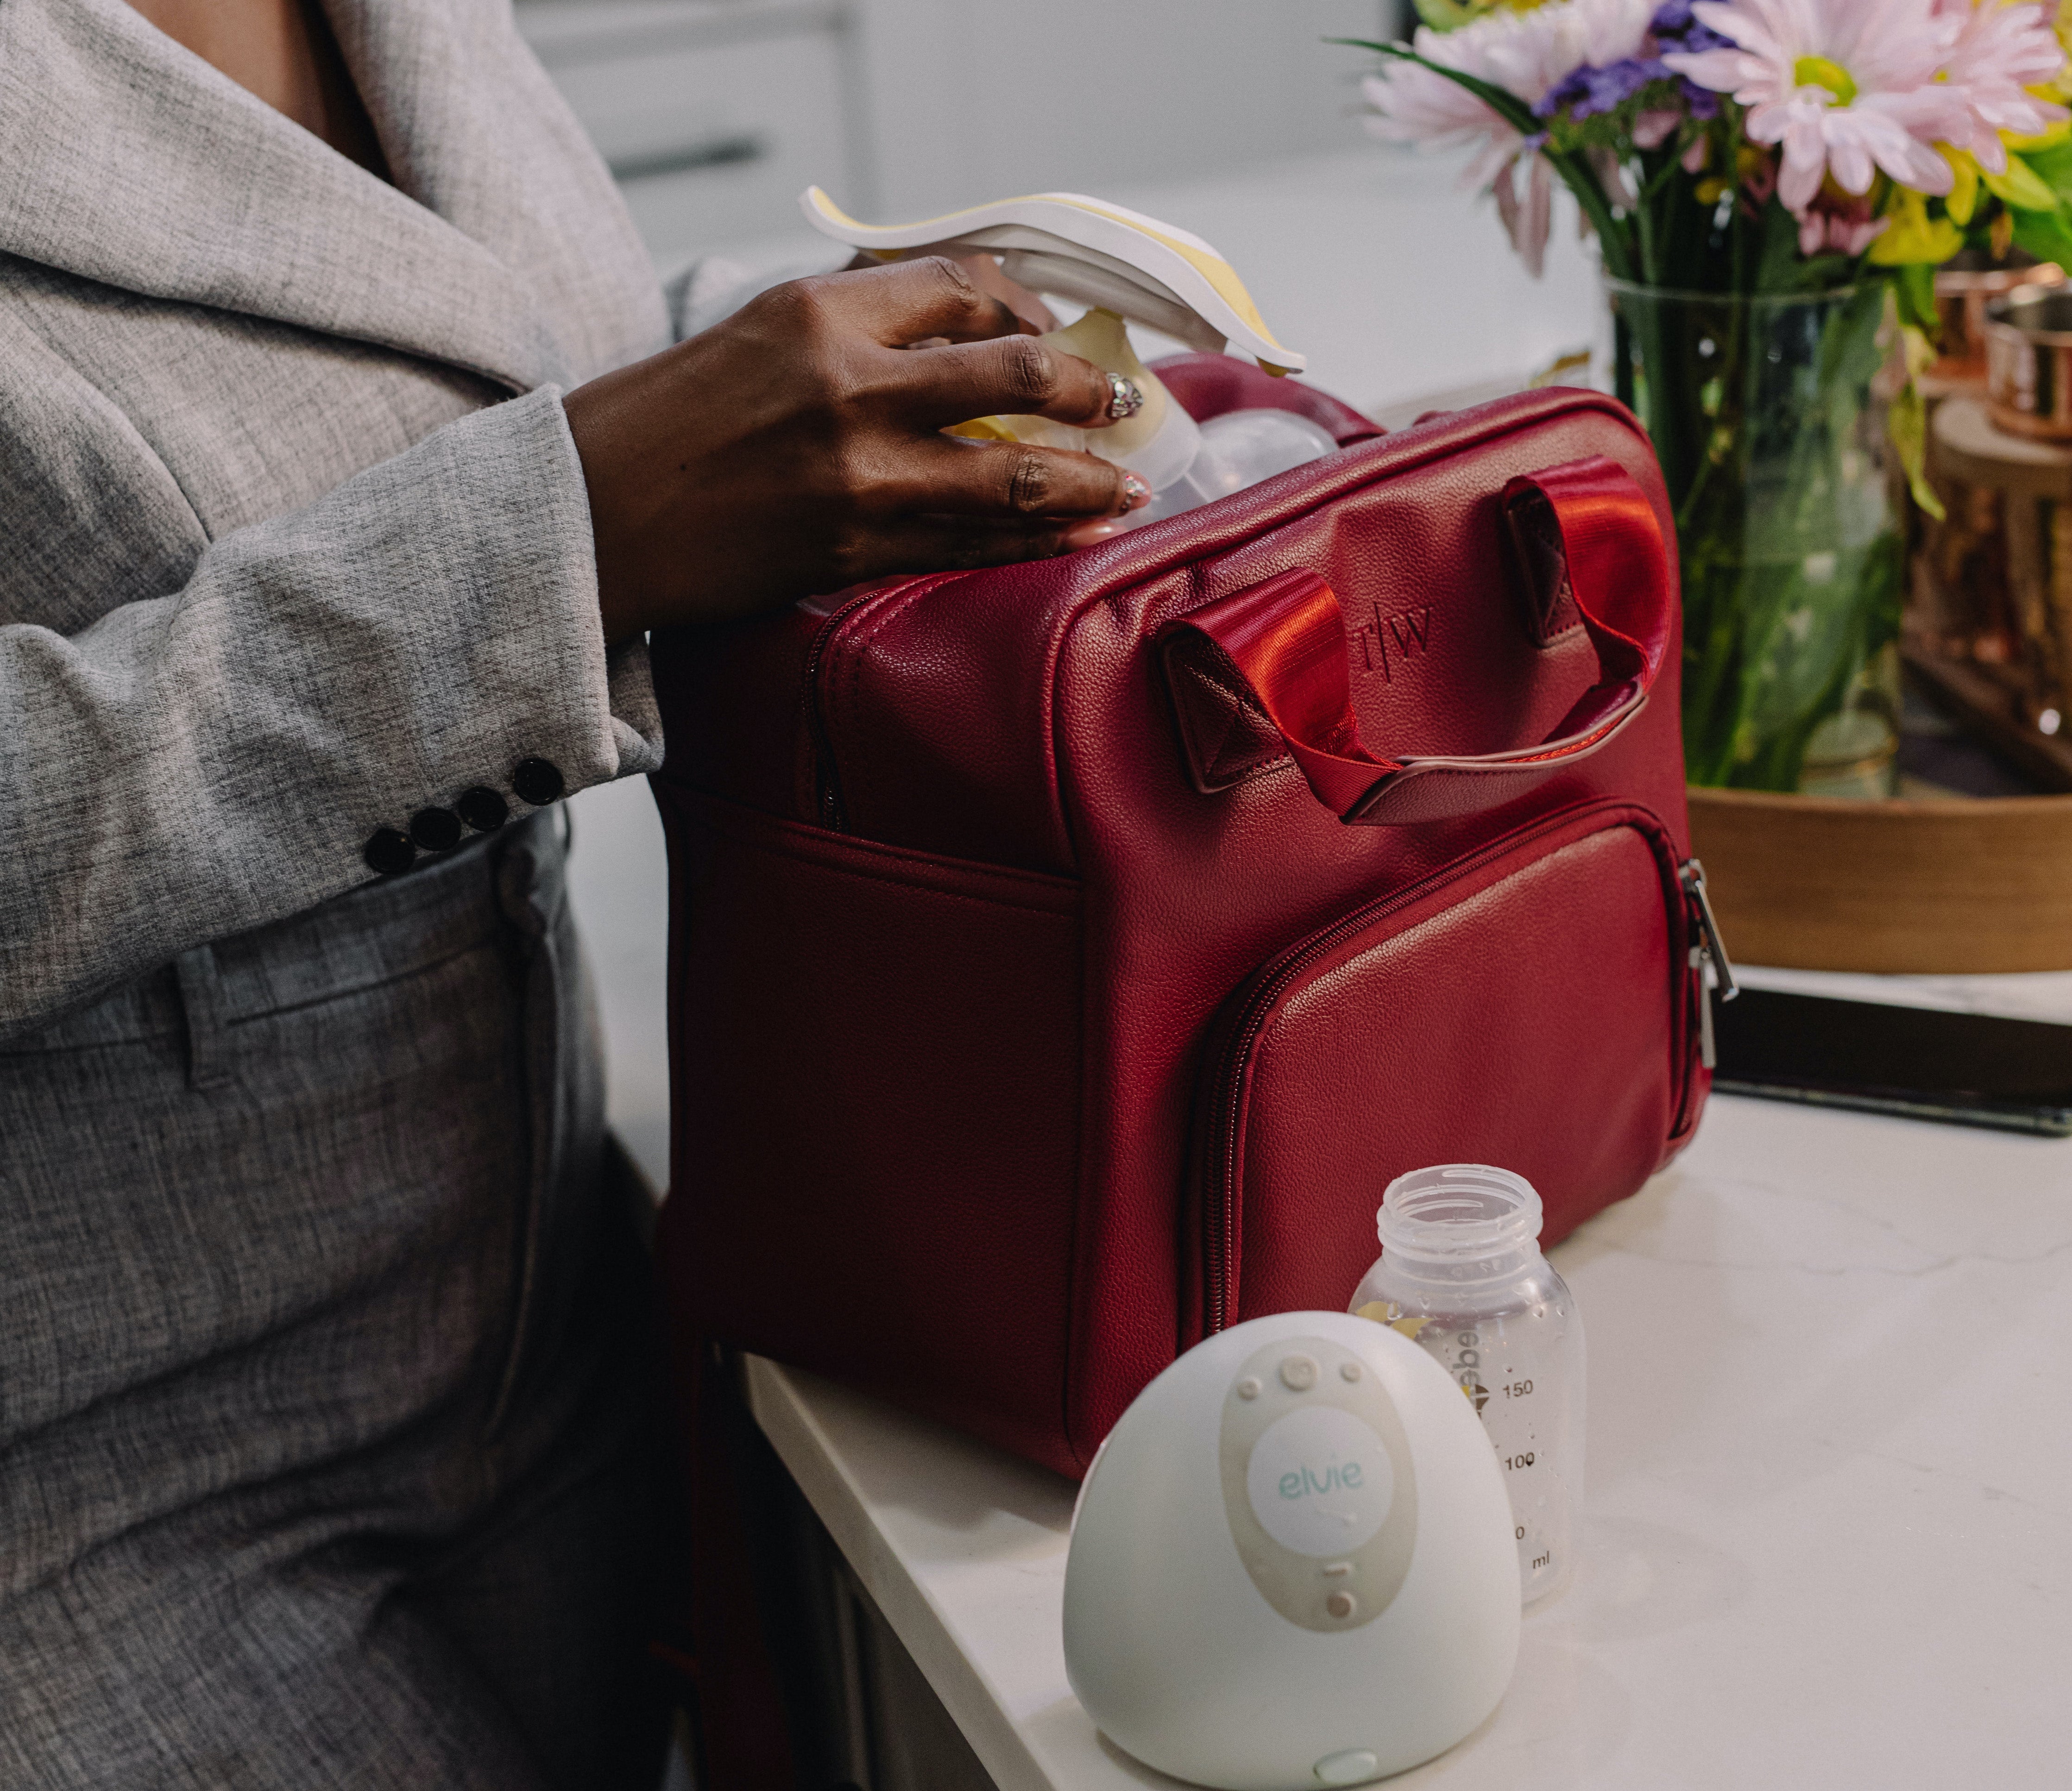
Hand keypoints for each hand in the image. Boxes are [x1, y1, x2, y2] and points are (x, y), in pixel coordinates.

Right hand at [565, 257, 1146, 642]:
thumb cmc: (668, 421)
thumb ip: (858, 328)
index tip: (1053, 330)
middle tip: (1123, 401)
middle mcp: (846, 387)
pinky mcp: (852, 549)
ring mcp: (856, 475)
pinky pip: (971, 545)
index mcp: (819, 313)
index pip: (962, 286)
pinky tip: (1082, 532)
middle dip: (1088, 389)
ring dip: (1088, 480)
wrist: (591, 514)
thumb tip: (965, 340)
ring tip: (1131, 485)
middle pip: (1014, 373)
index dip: (1026, 304)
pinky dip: (1038, 539)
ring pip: (1011, 475)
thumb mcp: (759, 333)